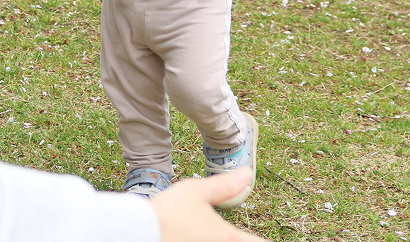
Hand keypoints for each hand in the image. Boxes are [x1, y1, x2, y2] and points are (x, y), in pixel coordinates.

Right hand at [149, 170, 264, 241]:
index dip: (266, 241)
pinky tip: (198, 237)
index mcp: (228, 238)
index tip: (269, 236)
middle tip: (246, 234)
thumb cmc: (167, 212)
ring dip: (230, 241)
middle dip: (246, 240)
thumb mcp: (196, 191)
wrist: (139, 232)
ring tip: (220, 234)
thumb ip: (224, 185)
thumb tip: (247, 174)